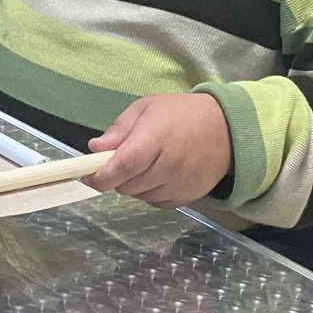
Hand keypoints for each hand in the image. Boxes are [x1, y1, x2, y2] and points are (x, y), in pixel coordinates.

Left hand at [87, 93, 233, 207]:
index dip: (99, 176)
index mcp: (154, 140)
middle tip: (123, 159)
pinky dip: (149, 193)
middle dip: (116, 176)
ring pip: (139, 196)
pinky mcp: (188, 198)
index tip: (86, 176)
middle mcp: (168, 166)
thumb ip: (119, 129)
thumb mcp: (145, 109)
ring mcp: (180, 185)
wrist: (226, 129)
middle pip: (126, 185)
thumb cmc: (180, 114)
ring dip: (133, 185)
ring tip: (145, 164)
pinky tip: (158, 175)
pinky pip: (156, 203)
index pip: (121, 167)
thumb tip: (95, 148)